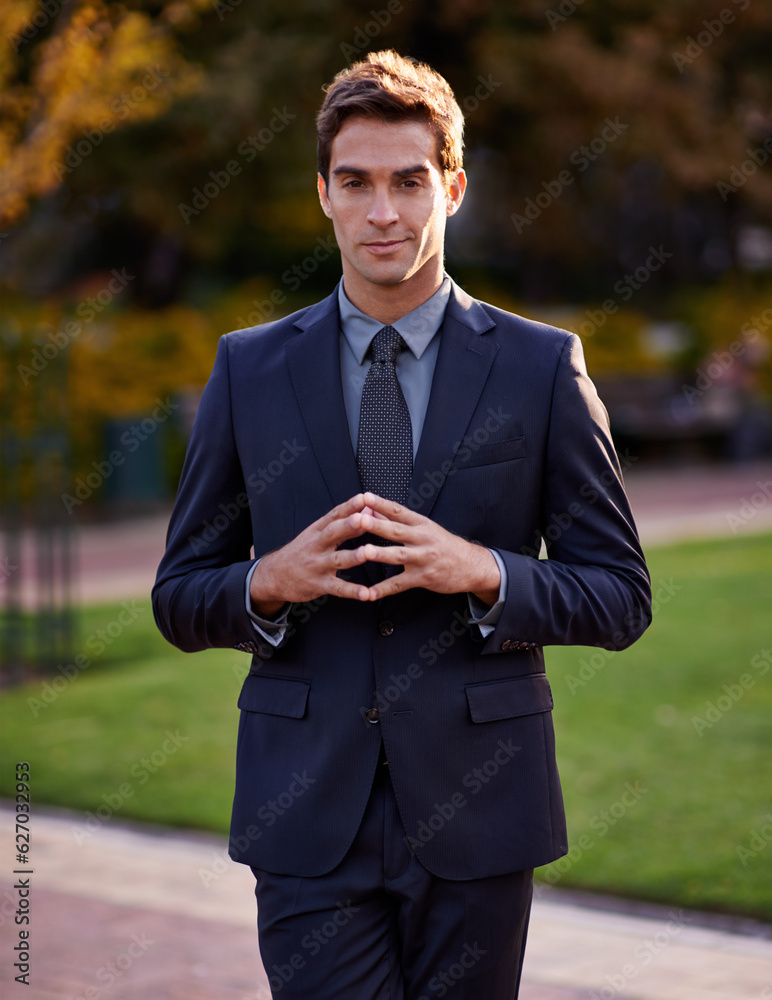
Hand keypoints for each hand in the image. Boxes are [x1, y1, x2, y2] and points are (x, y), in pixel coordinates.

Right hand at [249, 494, 375, 614]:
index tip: (363, 498)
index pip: (334, 515)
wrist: (274, 576)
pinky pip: (337, 588)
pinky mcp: (318, 585)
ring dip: (353, 556)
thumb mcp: (318, 535)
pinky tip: (367, 594)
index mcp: (317, 531)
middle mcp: (316, 546)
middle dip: (349, 525)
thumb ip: (344, 523)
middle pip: (333, 533)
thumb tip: (367, 510)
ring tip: (368, 552)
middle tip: (364, 519)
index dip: (348, 506)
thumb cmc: (302, 552)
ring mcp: (317, 566)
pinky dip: (352, 591)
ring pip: (337, 560)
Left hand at [355, 492, 501, 602]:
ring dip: (380, 554)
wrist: (471, 565)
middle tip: (359, 519)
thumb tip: (371, 508)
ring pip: (398, 556)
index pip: (399, 511)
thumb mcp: (423, 528)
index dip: (382, 503)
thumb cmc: (442, 544)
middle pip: (396, 531)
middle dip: (377, 525)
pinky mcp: (423, 578)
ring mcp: (423, 559)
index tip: (365, 496)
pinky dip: (383, 590)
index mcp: (421, 524)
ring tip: (363, 552)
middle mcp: (422, 539)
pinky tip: (368, 593)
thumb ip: (395, 519)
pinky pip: (400, 584)